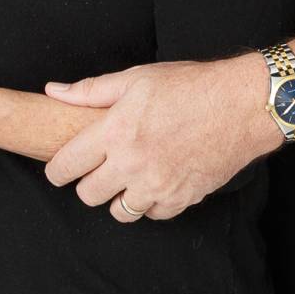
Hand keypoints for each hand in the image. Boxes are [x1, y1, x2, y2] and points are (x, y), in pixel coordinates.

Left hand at [42, 56, 276, 221]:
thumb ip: (90, 90)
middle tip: (97, 169)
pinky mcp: (182, 199)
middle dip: (87, 184)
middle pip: (88, 195)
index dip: (56, 170)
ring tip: (126, 178)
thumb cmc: (189, 87)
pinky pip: (153, 215)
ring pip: (120, 212)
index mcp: (115, 133)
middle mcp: (133, 165)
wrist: (240, 106)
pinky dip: (150, 203)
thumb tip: (54, 91)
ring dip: (118, 197)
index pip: (67, 166)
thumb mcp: (135, 79)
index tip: (59, 169)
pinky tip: (154, 181)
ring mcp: (158, 186)